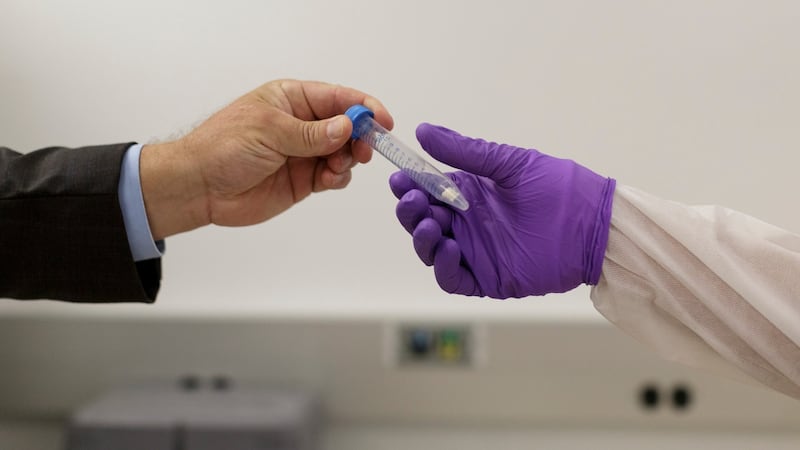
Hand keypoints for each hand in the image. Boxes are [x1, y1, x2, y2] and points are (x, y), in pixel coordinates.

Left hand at [140, 79, 392, 239]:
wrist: (200, 187)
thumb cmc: (223, 147)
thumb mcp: (270, 131)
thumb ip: (312, 133)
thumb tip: (347, 127)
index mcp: (292, 99)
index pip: (338, 97)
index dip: (364, 107)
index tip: (383, 121)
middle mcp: (302, 124)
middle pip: (347, 126)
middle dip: (361, 137)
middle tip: (364, 151)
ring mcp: (304, 153)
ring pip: (344, 153)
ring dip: (348, 160)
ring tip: (333, 169)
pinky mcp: (303, 180)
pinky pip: (333, 176)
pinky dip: (338, 178)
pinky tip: (328, 180)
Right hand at [389, 124, 614, 297]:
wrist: (594, 224)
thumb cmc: (559, 187)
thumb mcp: (508, 163)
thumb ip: (466, 152)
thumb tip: (423, 130)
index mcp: (468, 194)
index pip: (427, 191)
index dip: (410, 186)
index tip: (400, 178)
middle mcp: (466, 223)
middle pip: (423, 221)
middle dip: (411, 211)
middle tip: (411, 200)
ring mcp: (475, 252)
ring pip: (432, 251)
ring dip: (422, 238)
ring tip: (430, 224)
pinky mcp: (488, 278)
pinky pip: (454, 278)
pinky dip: (445, 266)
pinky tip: (450, 248)